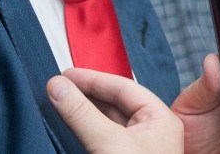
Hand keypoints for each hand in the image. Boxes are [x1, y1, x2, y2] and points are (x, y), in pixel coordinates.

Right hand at [48, 68, 183, 153]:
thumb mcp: (107, 143)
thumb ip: (82, 113)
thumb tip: (58, 86)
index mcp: (161, 119)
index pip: (124, 86)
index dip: (93, 78)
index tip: (65, 73)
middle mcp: (152, 132)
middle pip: (114, 102)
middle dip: (86, 93)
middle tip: (58, 85)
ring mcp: (137, 150)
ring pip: (106, 121)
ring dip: (83, 111)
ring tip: (59, 101)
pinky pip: (102, 139)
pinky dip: (84, 129)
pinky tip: (68, 125)